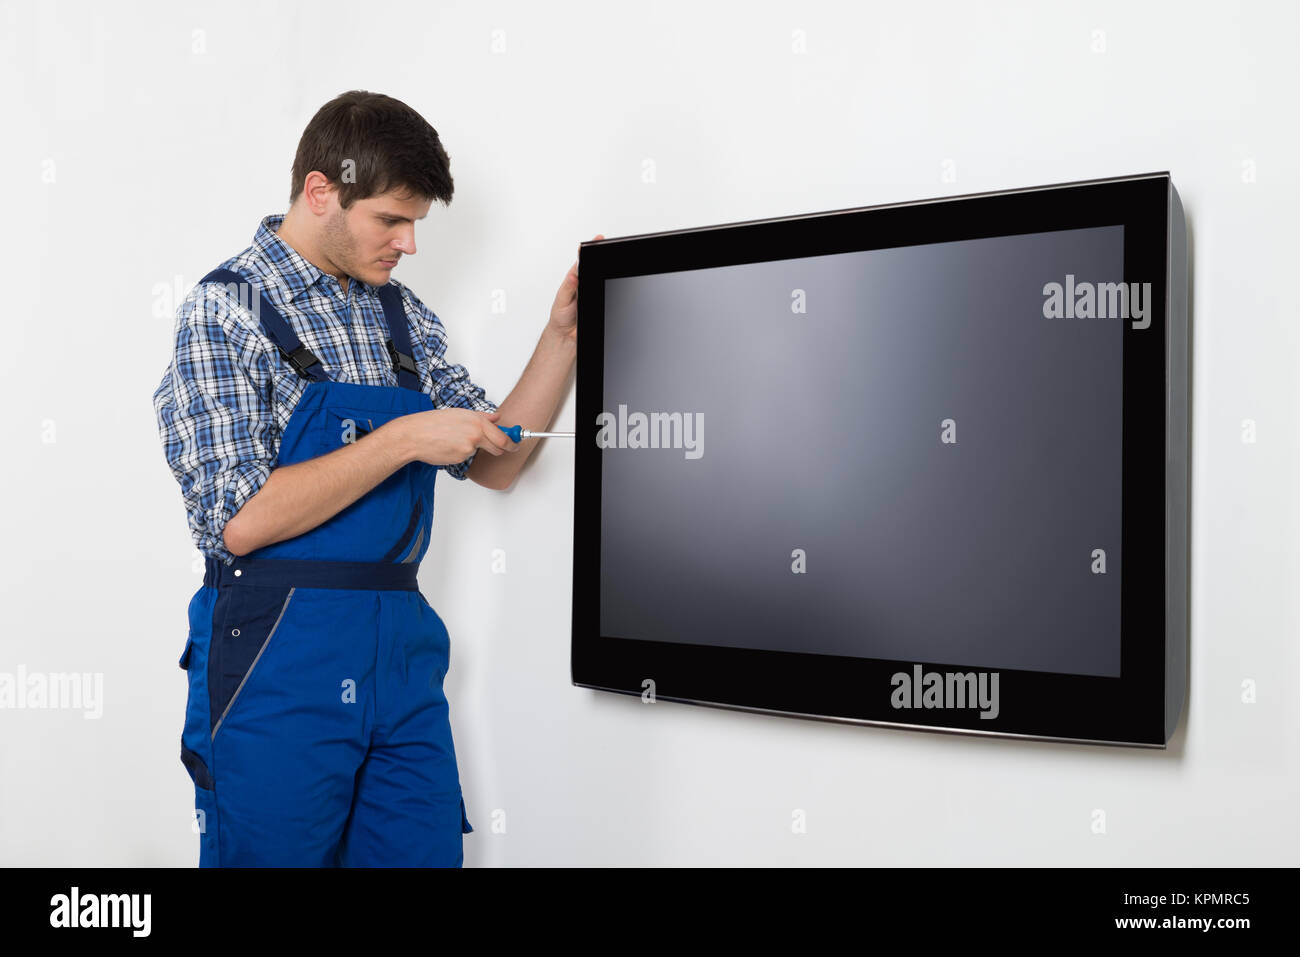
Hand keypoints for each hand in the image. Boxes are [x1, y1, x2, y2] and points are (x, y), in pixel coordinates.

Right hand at [396, 408, 517, 466]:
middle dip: (502, 449)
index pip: (503, 436)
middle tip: (503, 448)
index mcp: (477, 420)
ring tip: (455, 439)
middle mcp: (475, 433)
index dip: (513, 441)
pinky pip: (467, 457)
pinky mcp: (461, 458)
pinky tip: (449, 446)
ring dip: (473, 448)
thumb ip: (482, 417)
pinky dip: (461, 453)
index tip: (516, 443)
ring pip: (479, 451)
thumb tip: (496, 418)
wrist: (414, 435)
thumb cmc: (432, 423)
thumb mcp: (459, 413)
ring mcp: (469, 447)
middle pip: (499, 448)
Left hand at [547, 233, 603, 344]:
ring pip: (604, 280)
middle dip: (604, 257)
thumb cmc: (560, 317)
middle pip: (597, 267)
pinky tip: (612, 288)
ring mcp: (595, 293)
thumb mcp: (562, 301)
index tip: (598, 239)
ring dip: (608, 275)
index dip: (590, 248)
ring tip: (611, 266)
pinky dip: (613, 293)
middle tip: (606, 250)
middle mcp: (586, 284)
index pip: (583, 261)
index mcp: (575, 279)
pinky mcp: (602, 304)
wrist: (567, 336)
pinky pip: (610, 297)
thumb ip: (569, 287)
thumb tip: (574, 276)